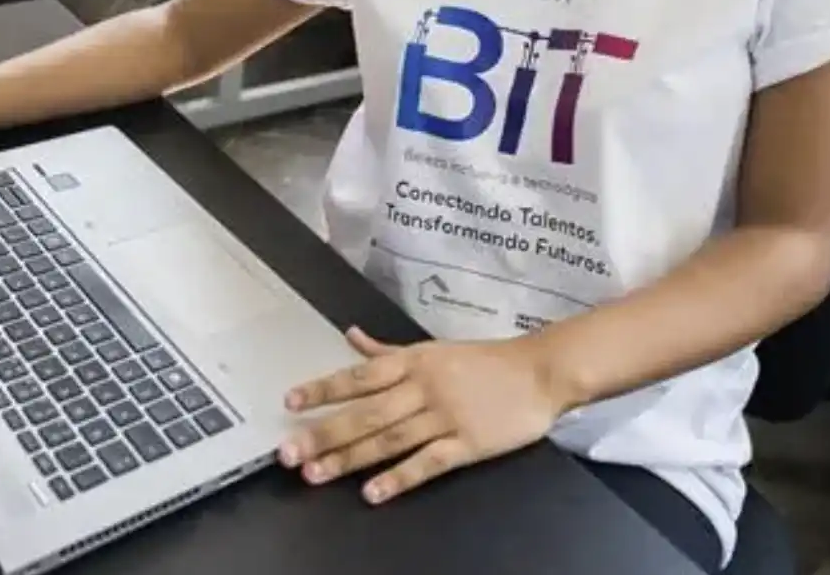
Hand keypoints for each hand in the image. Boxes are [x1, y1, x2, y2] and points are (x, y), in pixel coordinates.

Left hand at [279, 326, 564, 504]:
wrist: (540, 372)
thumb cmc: (485, 360)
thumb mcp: (434, 348)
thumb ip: (387, 351)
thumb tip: (350, 336)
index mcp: (414, 361)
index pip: (360, 376)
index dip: (324, 389)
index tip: (292, 402)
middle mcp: (424, 387)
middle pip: (366, 413)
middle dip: (324, 433)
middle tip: (289, 452)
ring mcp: (446, 416)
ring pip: (389, 439)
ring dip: (350, 458)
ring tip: (317, 473)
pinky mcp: (468, 444)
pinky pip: (428, 462)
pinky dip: (400, 477)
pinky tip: (374, 493)